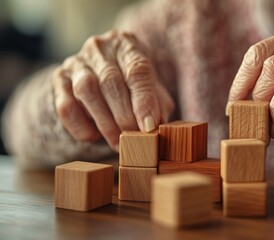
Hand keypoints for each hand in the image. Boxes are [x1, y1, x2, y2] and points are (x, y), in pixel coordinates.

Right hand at [52, 31, 173, 149]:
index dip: (144, 100)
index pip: (138, 70)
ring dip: (104, 122)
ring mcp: (76, 62)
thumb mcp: (154, 89)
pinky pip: (65, 106)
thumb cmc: (135, 85)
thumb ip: (158, 104)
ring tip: (117, 141)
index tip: (149, 126)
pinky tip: (94, 135)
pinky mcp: (58, 79)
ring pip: (86, 91)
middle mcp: (100, 48)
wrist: (103, 77)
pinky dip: (80, 125)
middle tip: (134, 138)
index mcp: (127, 45)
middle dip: (124, 115)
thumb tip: (156, 124)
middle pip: (111, 81)